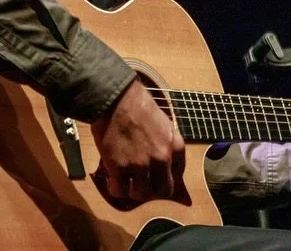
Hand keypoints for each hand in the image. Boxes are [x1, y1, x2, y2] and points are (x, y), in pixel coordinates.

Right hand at [90, 78, 185, 201]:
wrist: (115, 97)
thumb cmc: (137, 103)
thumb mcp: (162, 122)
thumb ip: (166, 142)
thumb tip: (161, 153)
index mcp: (175, 145)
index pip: (178, 174)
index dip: (167, 177)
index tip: (158, 176)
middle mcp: (162, 158)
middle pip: (164, 190)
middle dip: (153, 190)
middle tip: (142, 183)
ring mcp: (141, 165)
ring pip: (141, 194)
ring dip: (133, 191)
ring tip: (125, 183)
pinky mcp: (120, 168)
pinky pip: (120, 190)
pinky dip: (116, 189)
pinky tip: (112, 181)